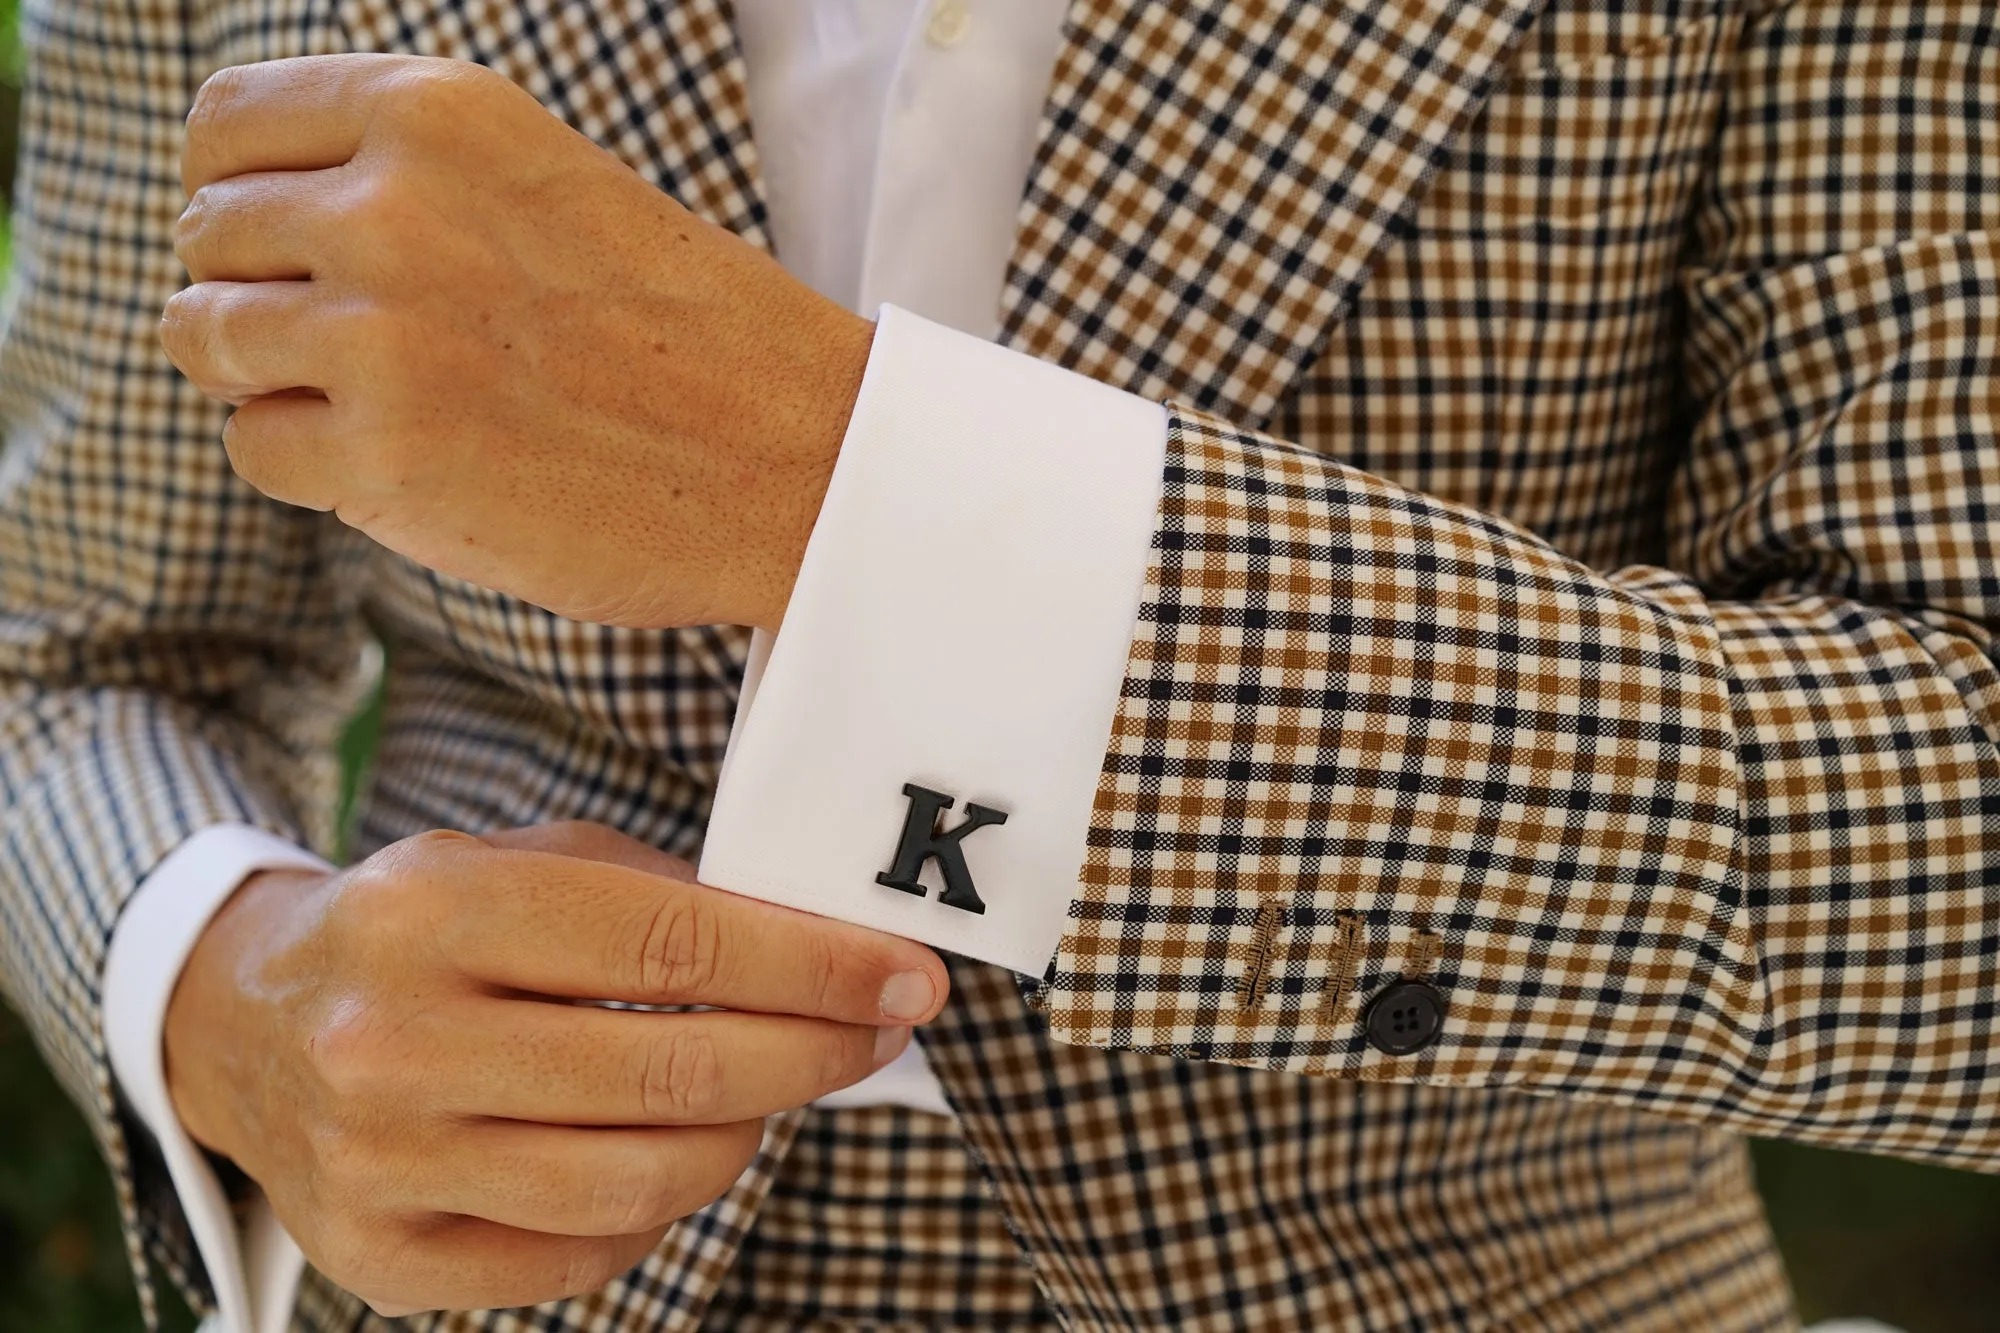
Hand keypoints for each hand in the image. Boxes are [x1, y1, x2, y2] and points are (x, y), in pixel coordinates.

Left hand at [161, 54, 873, 632]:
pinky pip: (252, 446)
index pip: (225, 125)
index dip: (238, 193)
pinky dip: (311, 467)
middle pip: (208, 235)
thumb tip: (258, 214)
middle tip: (362, 351)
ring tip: (385, 407)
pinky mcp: (385, 455)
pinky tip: (408, 465)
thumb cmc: (689, 336)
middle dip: (261, 296)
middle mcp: (394, 204)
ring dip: (274, 382)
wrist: (801, 461)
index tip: (286, 250)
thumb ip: (410, 176)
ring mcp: (383, 332)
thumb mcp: (549, 185)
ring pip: (206, 339)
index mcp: (440, 113)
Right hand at [163, 821, 945, 1314]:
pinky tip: (684, 1151)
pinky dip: (661, 1206)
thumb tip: (824, 945)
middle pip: (669, 1074)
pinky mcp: (382, 1257)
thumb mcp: (516, 862)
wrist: (244, 1024)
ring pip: (636, 1181)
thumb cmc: (420, 929)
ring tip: (781, 1090)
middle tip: (881, 1032)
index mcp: (436, 910)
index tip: (907, 976)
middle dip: (812, 1054)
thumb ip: (656, 894)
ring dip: (747, 1136)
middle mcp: (393, 1040)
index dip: (814, 967)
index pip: (673, 947)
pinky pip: (580, 1255)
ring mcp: (380, 1162)